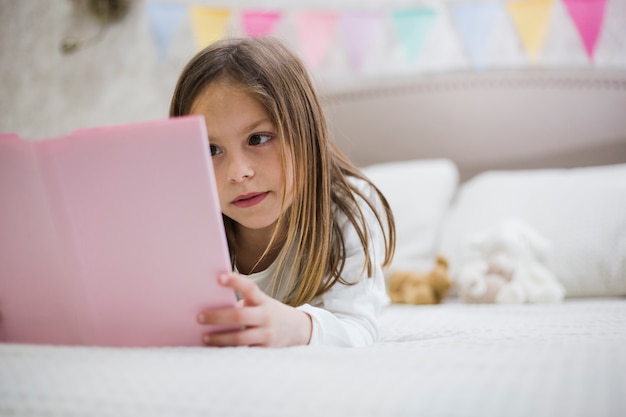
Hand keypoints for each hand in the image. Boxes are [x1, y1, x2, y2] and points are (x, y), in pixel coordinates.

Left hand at [196, 272, 311, 346]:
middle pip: (239, 316)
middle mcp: (266, 316)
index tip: (219, 277)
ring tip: (204, 337)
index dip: (235, 281)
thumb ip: (242, 303)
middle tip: (199, 317)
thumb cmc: (268, 313)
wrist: (296, 329)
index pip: (249, 287)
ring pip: (239, 338)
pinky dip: (228, 351)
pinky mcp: (265, 350)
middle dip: (217, 316)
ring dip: (219, 338)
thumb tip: (211, 305)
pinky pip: (244, 351)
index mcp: (262, 301)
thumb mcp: (260, 303)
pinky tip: (215, 350)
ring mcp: (266, 334)